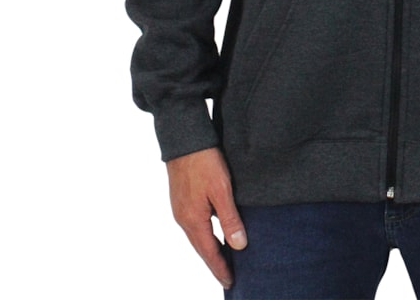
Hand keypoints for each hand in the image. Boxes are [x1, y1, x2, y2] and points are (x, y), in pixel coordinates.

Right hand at [166, 146, 246, 288]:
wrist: (183, 139)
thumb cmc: (204, 161)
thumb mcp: (222, 189)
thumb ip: (229, 218)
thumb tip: (239, 246)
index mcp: (193, 220)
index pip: (209, 252)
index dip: (220, 268)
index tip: (231, 282)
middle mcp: (183, 218)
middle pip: (201, 247)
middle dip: (215, 262)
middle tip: (229, 275)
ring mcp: (180, 208)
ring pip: (197, 236)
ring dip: (210, 248)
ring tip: (224, 257)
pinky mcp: (181, 199)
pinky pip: (195, 224)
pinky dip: (205, 234)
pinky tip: (214, 231)